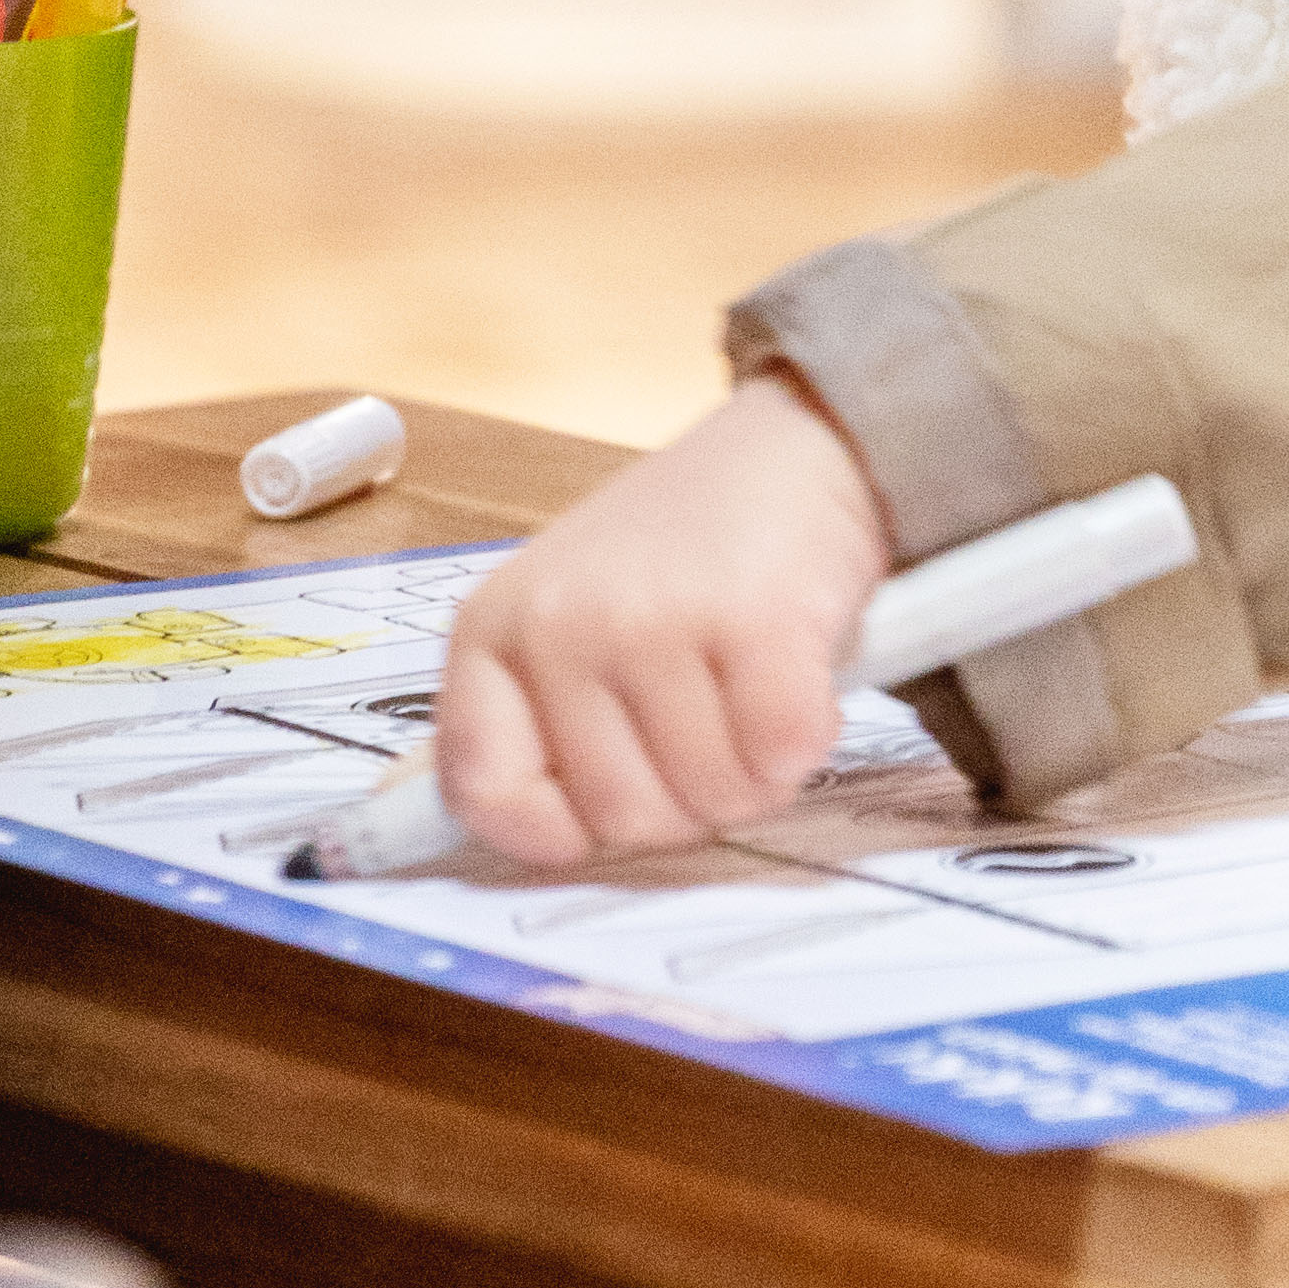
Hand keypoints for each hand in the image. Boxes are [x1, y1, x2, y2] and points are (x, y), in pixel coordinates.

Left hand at [435, 375, 891, 870]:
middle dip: (686, 798)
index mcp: (493, 630)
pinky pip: (783, 758)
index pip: (482, 792)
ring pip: (712, 800)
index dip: (556, 831)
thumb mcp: (571, 621)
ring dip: (753, 770)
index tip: (601, 813)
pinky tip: (796, 678)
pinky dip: (806, 739)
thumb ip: (533, 722)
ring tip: (751, 691)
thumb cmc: (684, 552)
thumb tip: (492, 839)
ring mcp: (653, 619)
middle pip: (622, 819)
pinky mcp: (755, 620)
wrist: (794, 447)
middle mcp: (559, 623)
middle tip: (709, 724)